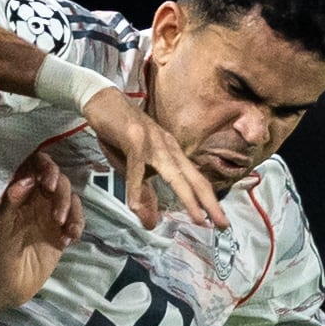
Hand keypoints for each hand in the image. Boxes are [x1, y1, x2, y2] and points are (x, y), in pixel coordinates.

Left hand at [0, 150, 80, 310]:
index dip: (46, 167)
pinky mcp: (62, 234)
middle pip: (59, 181)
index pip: (36, 167)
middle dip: (61, 192)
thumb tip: (27, 179)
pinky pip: (77, 221)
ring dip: (71, 209)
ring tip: (62, 228)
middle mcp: (37, 200)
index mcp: (19, 193)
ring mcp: (51, 216)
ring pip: (71, 199)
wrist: (6, 286)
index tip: (48, 181)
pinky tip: (67, 240)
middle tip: (56, 213)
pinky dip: (77, 226)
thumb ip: (11, 201)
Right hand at [83, 86, 224, 228]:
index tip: (219, 221)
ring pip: (174, 174)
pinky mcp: (133, 138)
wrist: (102, 100)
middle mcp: (168, 147)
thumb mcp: (132, 167)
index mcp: (172, 152)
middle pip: (194, 178)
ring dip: (188, 198)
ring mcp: (153, 141)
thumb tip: (151, 222)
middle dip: (210, 203)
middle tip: (223, 225)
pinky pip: (137, 167)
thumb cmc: (117, 133)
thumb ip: (143, 191)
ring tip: (198, 219)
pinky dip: (136, 188)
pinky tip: (134, 206)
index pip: (195, 179)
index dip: (208, 200)